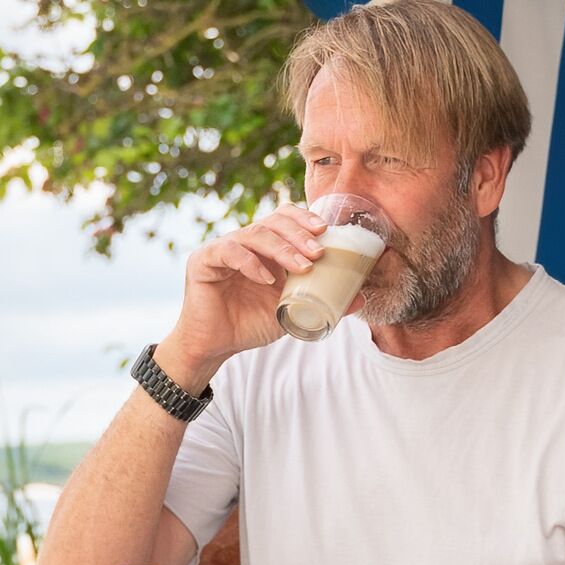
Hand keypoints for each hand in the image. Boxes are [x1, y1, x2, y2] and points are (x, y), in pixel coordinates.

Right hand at [166, 201, 343, 378]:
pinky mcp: (204, 261)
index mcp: (264, 247)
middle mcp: (244, 242)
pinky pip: (229, 251)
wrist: (216, 345)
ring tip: (303, 266)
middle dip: (299, 234)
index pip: (284, 218)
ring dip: (282, 248)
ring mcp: (223, 249)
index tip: (325, 230)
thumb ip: (323, 301)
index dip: (304, 218)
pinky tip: (267, 278)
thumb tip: (361, 297)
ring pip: (254, 234)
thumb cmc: (251, 324)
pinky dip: (250, 262)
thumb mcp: (293, 311)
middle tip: (319, 252)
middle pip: (272, 221)